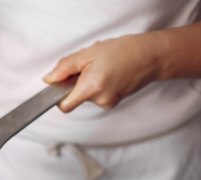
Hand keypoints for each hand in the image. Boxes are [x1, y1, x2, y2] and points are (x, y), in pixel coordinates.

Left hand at [43, 33, 161, 111]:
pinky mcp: (114, 102)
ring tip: (103, 68)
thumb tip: (49, 79)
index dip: (58, 97)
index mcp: (91, 88)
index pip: (64, 106)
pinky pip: (97, 95)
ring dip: (89, 82)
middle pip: (75, 98)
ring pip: (87, 96)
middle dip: (77, 83)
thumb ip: (65, 68)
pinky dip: (98, 85)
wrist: (151, 56)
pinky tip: (109, 74)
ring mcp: (108, 103)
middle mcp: (100, 100)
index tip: (58, 87)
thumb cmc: (123, 52)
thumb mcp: (88, 54)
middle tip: (89, 67)